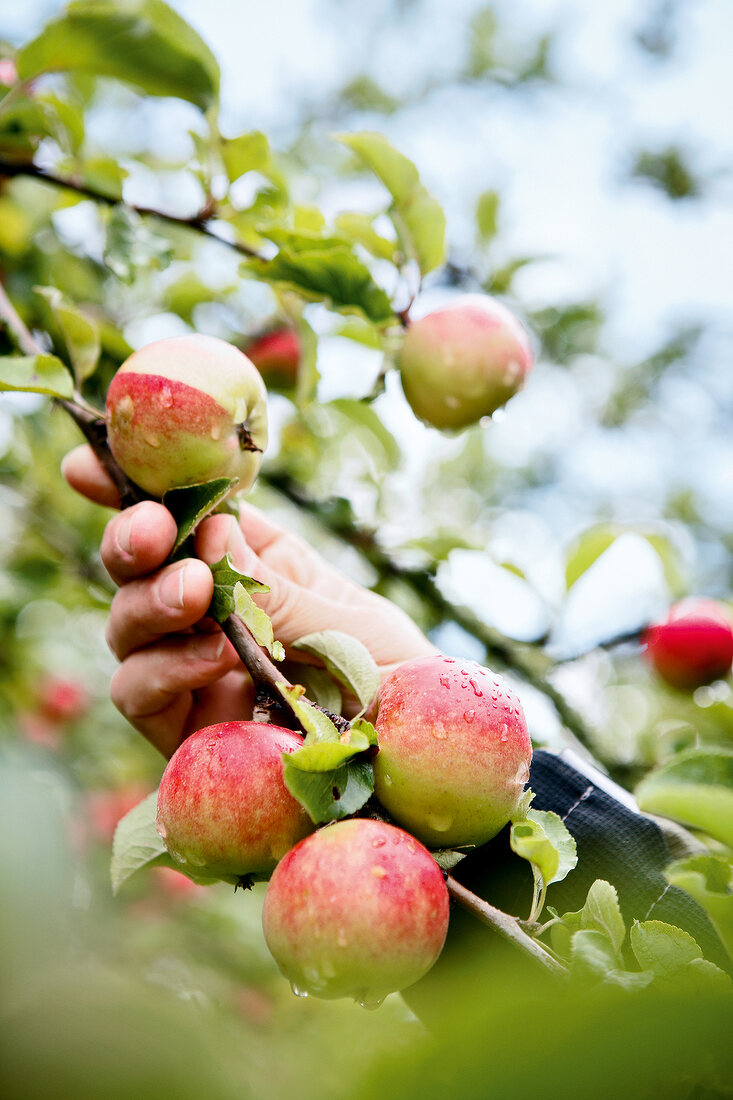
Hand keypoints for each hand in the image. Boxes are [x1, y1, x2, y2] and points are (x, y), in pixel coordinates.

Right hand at [62, 445, 436, 757]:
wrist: (415, 771)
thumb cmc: (398, 684)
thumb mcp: (348, 625)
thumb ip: (275, 590)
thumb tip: (206, 531)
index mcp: (263, 570)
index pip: (194, 517)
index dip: (146, 485)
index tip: (94, 457)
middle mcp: (217, 615)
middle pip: (144, 565)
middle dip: (134, 539)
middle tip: (152, 530)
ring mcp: (193, 672)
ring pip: (126, 624)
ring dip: (148, 599)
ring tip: (194, 595)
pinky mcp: (182, 731)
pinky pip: (138, 690)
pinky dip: (164, 668)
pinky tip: (214, 659)